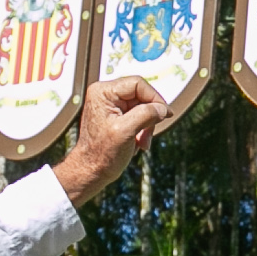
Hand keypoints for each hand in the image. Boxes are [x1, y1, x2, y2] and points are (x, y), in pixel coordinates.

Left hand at [55, 76, 165, 205]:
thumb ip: (146, 114)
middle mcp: (105, 94)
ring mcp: (110, 105)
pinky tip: (137, 142)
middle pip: (141, 96)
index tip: (164, 114)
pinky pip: (138, 116)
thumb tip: (163, 108)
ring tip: (142, 142)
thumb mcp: (126, 131)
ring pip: (142, 107)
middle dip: (149, 116)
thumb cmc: (101, 154)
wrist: (91, 171)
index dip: (154, 98)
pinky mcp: (115, 115)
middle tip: (147, 136)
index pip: (138, 84)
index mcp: (103, 92)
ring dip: (147, 126)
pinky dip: (142, 129)